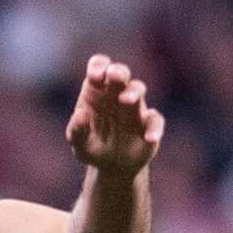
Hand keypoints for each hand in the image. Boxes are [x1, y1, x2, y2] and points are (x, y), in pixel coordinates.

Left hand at [66, 54, 164, 175]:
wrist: (112, 166)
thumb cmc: (92, 147)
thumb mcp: (80, 144)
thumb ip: (77, 130)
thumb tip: (80, 114)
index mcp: (96, 91)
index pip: (99, 67)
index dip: (99, 66)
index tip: (95, 75)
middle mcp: (116, 94)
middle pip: (120, 73)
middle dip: (118, 71)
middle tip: (114, 76)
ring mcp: (135, 107)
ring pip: (138, 89)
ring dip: (133, 92)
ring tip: (125, 100)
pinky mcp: (149, 124)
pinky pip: (155, 120)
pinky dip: (154, 128)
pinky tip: (149, 138)